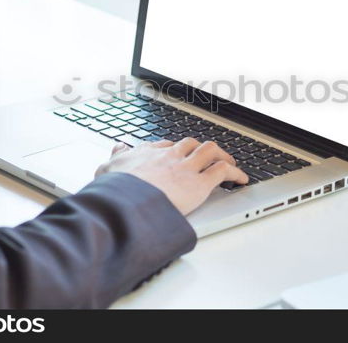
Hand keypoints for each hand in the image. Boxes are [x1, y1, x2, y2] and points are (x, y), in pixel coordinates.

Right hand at [96, 138, 248, 215]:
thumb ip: (115, 158)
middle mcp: (169, 156)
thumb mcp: (106, 170)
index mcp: (147, 153)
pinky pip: (223, 171)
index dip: (177, 149)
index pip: (167, 145)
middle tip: (208, 157)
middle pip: (191, 144)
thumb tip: (118, 148)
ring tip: (229, 163)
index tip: (181, 154)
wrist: (125, 202)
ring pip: (210, 151)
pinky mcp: (198, 183)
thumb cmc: (115, 191)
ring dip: (222, 155)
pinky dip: (235, 173)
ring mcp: (185, 168)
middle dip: (201, 149)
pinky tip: (241, 179)